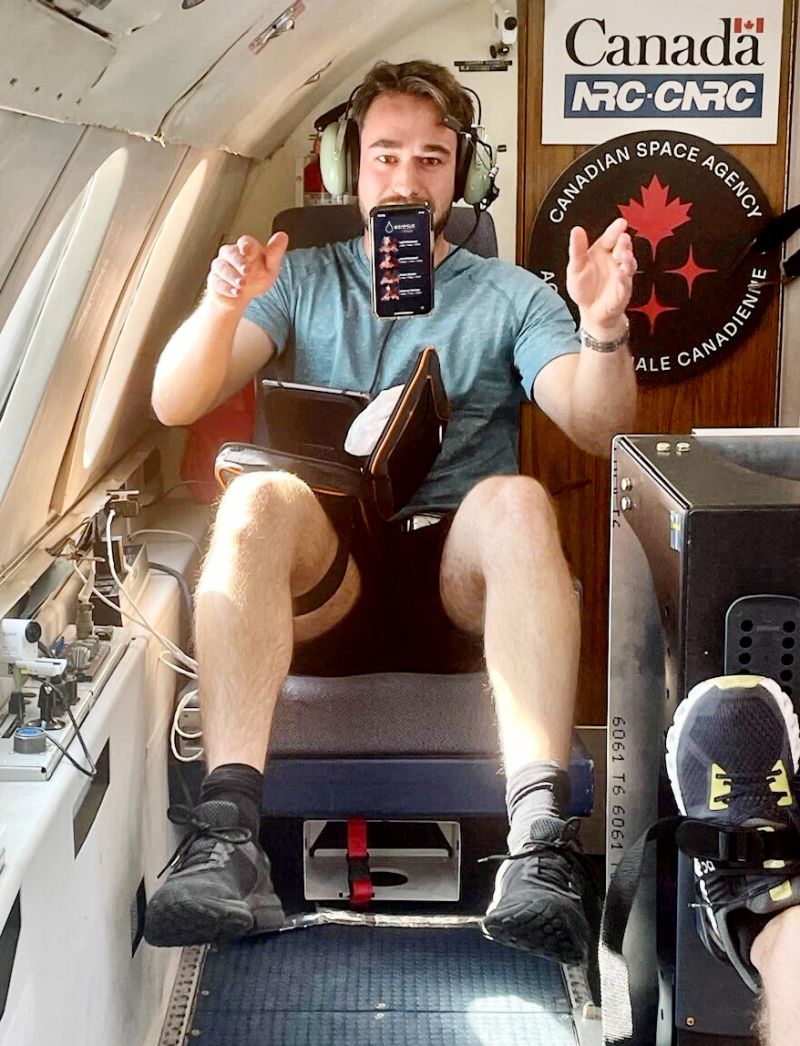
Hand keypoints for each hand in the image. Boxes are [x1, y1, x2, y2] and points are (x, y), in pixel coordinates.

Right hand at [206, 232, 288, 308]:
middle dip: (237, 261)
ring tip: (242, 285)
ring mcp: (220, 267)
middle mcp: (230, 255)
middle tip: (246, 271)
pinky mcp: (214, 280)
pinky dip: (226, 288)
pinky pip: (216, 282)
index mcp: (246, 248)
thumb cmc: (256, 277)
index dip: (245, 245)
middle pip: (229, 252)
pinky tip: (235, 293)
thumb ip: (275, 253)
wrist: (241, 296)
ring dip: (232, 276)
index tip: (246, 250)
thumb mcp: (270, 268)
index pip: (244, 242)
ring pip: (221, 267)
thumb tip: (282, 236)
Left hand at [566, 217, 635, 335]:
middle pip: (622, 248)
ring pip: (628, 264)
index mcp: (602, 252)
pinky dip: (624, 279)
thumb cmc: (585, 288)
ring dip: (628, 259)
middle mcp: (614, 261)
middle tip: (623, 238)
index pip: (610, 238)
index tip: (620, 224)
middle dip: (624, 243)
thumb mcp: (575, 267)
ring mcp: (621, 275)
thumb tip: (576, 230)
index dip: (615, 230)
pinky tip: (621, 273)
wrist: (590, 312)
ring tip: (625, 254)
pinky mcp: (622, 291)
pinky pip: (625, 284)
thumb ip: (577, 249)